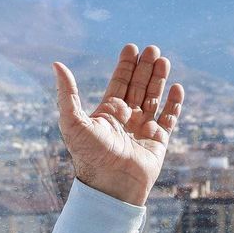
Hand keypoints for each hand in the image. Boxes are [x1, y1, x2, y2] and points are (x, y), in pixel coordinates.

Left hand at [54, 43, 184, 206]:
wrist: (110, 185)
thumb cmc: (90, 155)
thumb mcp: (72, 121)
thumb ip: (67, 93)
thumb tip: (56, 64)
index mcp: (107, 112)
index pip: (119, 83)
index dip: (125, 65)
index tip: (131, 47)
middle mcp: (126, 119)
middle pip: (138, 86)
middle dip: (145, 67)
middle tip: (152, 48)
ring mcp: (143, 129)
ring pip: (154, 98)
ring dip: (159, 79)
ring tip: (163, 60)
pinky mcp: (158, 141)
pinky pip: (169, 118)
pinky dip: (174, 104)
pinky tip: (177, 88)